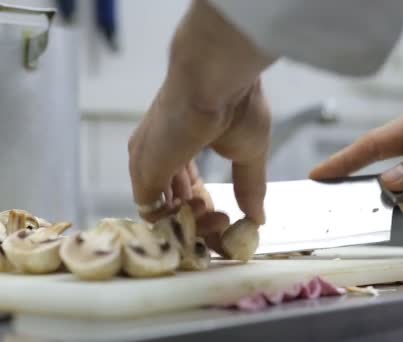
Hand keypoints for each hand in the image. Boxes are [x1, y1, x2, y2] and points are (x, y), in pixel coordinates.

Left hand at [128, 0, 272, 238]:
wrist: (217, 80)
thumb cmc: (236, 103)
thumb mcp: (249, 152)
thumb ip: (250, 186)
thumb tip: (258, 219)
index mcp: (178, 142)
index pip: (185, 186)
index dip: (205, 207)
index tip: (228, 220)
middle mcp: (156, 153)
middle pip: (172, 201)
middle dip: (201, 220)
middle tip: (225, 224)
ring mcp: (146, 161)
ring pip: (162, 210)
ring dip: (193, 225)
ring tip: (221, 219)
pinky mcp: (144, 170)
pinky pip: (152, 213)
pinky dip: (177, 225)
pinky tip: (202, 220)